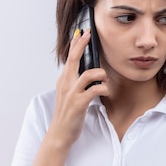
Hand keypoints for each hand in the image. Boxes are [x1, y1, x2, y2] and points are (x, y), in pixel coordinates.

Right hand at [48, 29, 108, 146]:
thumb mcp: (68, 94)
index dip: (75, 44)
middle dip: (81, 45)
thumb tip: (86, 72)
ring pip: (87, 74)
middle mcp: (65, 84)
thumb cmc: (67, 115)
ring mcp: (71, 93)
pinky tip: (104, 91)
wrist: (60, 133)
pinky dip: (102, 88)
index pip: (69, 58)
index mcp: (63, 81)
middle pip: (73, 59)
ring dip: (100, 73)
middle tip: (88, 34)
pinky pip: (94, 90)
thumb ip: (74, 83)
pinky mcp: (78, 103)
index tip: (80, 32)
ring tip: (104, 77)